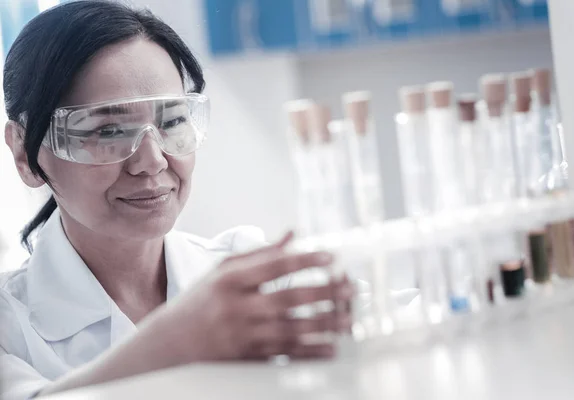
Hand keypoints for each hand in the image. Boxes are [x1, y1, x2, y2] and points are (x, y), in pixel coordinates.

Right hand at [167, 232, 353, 360]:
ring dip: (324, 325)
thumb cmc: (201, 300)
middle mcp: (236, 308)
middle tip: (350, 288)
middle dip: (324, 293)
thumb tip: (293, 233)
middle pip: (288, 299)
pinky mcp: (246, 358)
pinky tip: (330, 348)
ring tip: (348, 319)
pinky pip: (283, 355)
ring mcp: (242, 336)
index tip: (330, 256)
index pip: (273, 266)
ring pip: (291, 330)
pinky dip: (309, 353)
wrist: (171, 343)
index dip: (304, 259)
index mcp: (229, 281)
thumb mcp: (223, 270)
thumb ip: (260, 253)